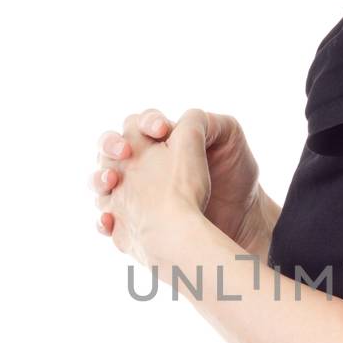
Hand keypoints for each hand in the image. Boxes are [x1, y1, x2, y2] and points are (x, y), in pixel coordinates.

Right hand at [93, 107, 268, 250]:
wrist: (243, 217)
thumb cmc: (236, 177)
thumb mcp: (228, 136)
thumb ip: (203, 119)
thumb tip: (179, 120)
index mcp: (162, 141)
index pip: (140, 122)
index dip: (147, 123)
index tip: (162, 130)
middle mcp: (144, 165)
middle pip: (110, 147)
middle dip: (111, 145)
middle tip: (125, 152)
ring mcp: (135, 195)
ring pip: (101, 182)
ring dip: (99, 178)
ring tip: (111, 181)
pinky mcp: (134, 223)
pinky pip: (108, 220)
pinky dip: (105, 220)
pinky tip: (110, 219)